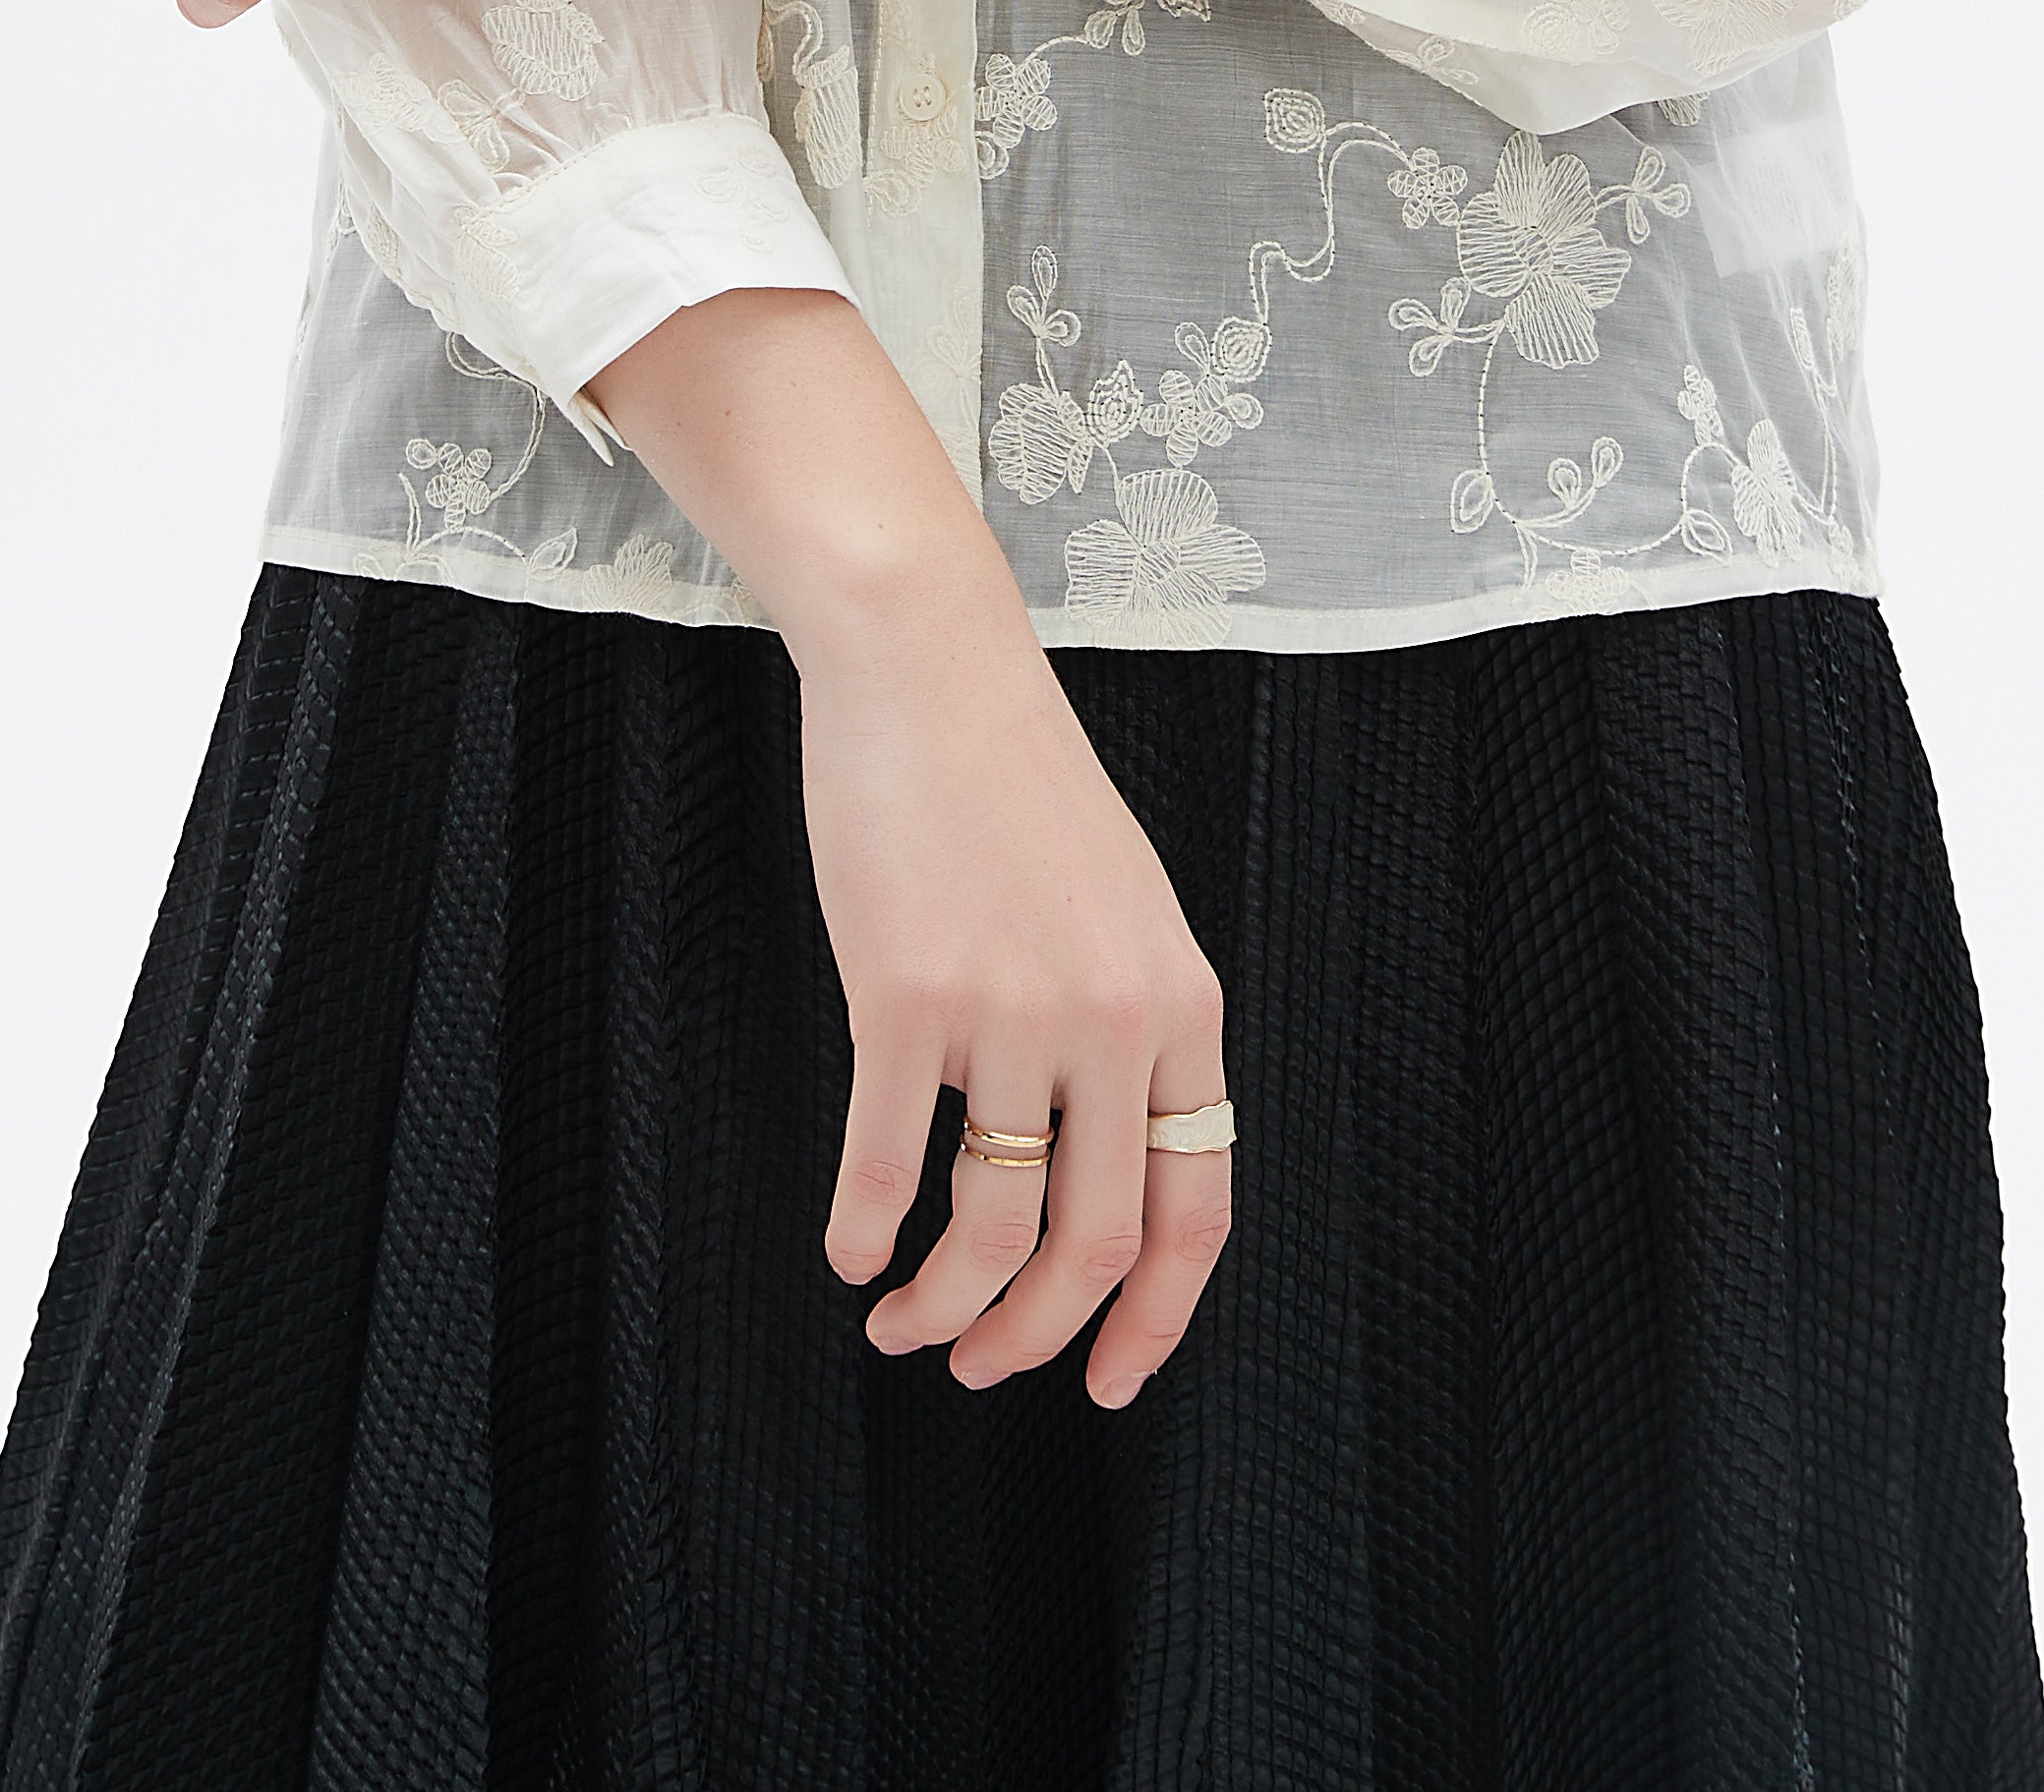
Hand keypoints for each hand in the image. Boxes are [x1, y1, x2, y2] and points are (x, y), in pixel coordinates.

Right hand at [799, 586, 1232, 1409]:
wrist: (931, 663)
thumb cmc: (1013, 778)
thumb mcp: (1123, 903)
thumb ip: (1134, 1023)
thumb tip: (1104, 1163)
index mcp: (1180, 1000)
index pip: (1197, 1208)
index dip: (1155, 1320)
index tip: (1106, 1380)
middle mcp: (1111, 1018)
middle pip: (1092, 1243)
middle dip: (1032, 1337)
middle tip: (977, 1365)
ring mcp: (1010, 1008)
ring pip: (990, 1227)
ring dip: (942, 1305)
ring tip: (901, 1317)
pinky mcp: (908, 992)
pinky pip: (884, 1159)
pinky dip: (862, 1227)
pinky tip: (846, 1247)